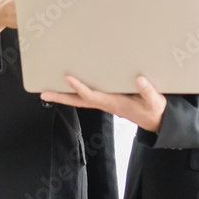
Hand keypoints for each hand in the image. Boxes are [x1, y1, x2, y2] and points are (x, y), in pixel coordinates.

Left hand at [41, 75, 166, 132]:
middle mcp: (105, 103)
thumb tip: (139, 79)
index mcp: (113, 102)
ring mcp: (104, 102)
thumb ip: (148, 91)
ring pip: (80, 100)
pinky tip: (71, 86)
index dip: (79, 88)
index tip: (68, 78)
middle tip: (43, 93)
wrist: (154, 120)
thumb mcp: (154, 101)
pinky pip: (87, 97)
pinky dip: (76, 92)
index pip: (92, 96)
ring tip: (49, 89)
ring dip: (65, 95)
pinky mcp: (107, 100)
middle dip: (61, 97)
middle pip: (78, 101)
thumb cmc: (152, 110)